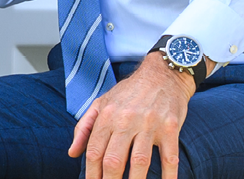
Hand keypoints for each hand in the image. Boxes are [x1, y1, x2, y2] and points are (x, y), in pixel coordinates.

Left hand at [69, 52, 193, 178]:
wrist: (162, 75)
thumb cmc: (129, 92)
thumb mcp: (101, 103)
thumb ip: (84, 128)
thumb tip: (72, 153)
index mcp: (107, 116)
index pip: (94, 151)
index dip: (91, 173)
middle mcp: (126, 121)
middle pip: (114, 159)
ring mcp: (149, 125)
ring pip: (140, 161)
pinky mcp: (170, 127)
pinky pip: (170, 157)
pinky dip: (168, 175)